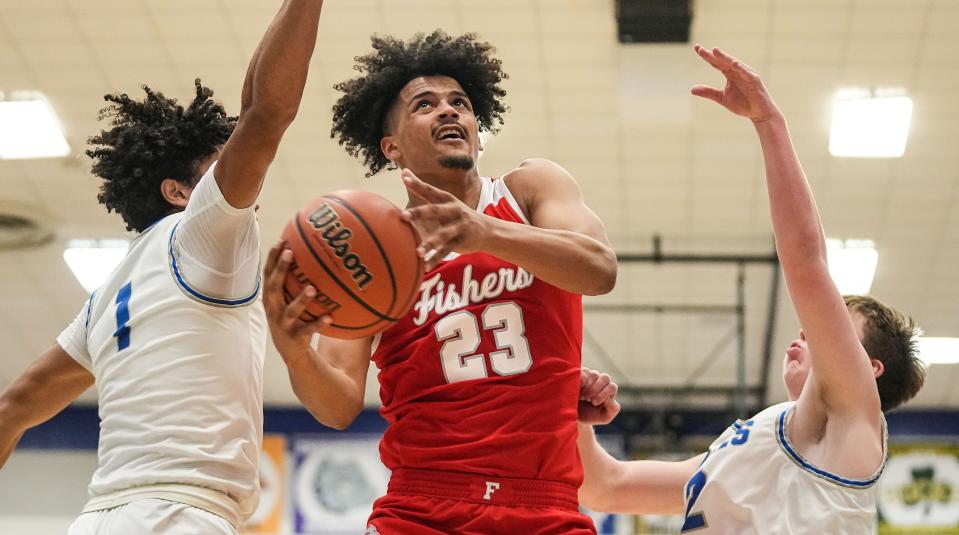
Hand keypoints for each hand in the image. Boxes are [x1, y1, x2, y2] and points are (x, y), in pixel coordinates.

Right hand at [262, 241, 330, 364]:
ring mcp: (284, 324)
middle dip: (281, 270)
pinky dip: (318, 324)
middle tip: (290, 253)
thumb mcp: (287, 300)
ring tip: (312, 288)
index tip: (281, 241)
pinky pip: (309, 329)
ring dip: (301, 299)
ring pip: (291, 310)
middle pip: (275, 287)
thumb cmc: (291, 317)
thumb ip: (292, 281)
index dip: (273, 258)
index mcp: (271, 298)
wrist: (290, 351)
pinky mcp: (296, 336)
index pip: (268, 275)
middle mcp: (274, 309)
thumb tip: (308, 253)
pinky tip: (329, 317)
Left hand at [400, 168, 490, 270]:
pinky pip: (447, 251)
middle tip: (403, 216)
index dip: (418, 184)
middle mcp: (454, 211)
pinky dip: (436, 259)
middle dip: (419, 213)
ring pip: (442, 235)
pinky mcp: (462, 242)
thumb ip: (423, 190)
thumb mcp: (444, 200)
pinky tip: (425, 266)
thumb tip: (403, 172)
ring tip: (417, 251)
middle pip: (435, 211)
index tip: (404, 178)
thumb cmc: (457, 214)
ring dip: (430, 243)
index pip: (430, 190)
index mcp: (447, 200)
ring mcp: (459, 227)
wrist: (488, 230)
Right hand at [578, 368, 620, 424]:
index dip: (604, 394)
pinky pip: (583, 372)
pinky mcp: (579, 375)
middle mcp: (601, 381)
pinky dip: (581, 380)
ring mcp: (590, 376)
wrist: (574, 416)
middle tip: (588, 399)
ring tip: (581, 397)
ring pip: (594, 374)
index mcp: (609, 391)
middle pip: (605, 378)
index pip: (612, 387)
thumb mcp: (604, 417)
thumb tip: (610, 398)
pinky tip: (576, 389)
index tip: (594, 403)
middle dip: (597, 389)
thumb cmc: (591, 416)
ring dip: (588, 386)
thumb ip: (612, 409)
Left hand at [691, 44, 780, 122]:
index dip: (707, 56)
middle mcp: (737, 71)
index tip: (696, 48)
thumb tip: (692, 89)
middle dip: (712, 55)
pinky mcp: (755, 81)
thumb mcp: (722, 98)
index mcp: (729, 74)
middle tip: (700, 49)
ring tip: (715, 51)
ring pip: (734, 64)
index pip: (716, 63)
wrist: (758, 113)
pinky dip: (741, 69)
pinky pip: (748, 74)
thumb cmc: (742, 103)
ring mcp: (746, 75)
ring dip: (725, 57)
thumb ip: (708, 92)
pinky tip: (734, 64)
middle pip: (722, 61)